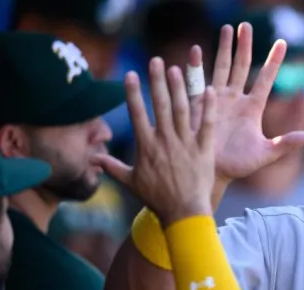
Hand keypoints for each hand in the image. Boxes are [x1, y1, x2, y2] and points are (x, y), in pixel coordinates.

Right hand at [96, 58, 216, 225]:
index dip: (133, 93)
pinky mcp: (204, 150)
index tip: (130, 74)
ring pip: (181, 111)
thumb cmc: (157, 199)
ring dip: (179, 88)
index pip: (137, 114)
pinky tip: (210, 90)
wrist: (183, 213)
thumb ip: (112, 167)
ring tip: (176, 69)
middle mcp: (165, 141)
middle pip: (160, 105)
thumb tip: (93, 158)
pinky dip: (208, 108)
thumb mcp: (131, 182)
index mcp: (146, 146)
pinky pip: (206, 125)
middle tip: (156, 61)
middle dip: (157, 81)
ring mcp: (185, 144)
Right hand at [187, 23, 303, 183]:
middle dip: (244, 45)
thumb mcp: (266, 154)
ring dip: (223, 48)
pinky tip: (196, 50)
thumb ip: (287, 143)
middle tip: (246, 25)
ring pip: (220, 67)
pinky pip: (196, 81)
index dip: (274, 61)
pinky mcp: (197, 104)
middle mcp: (235, 99)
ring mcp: (215, 99)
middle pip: (241, 66)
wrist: (212, 173)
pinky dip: (196, 66)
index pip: (265, 79)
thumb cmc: (239, 165)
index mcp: (252, 107)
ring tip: (226, 28)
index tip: (283, 42)